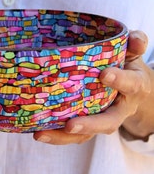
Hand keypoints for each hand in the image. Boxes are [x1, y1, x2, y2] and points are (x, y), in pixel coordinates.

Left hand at [34, 30, 153, 144]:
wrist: (134, 92)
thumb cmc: (129, 69)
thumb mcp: (134, 55)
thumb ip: (135, 44)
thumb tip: (135, 37)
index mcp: (134, 87)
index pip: (130, 84)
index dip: (120, 80)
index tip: (104, 74)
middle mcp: (119, 109)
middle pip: (108, 122)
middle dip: (89, 125)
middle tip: (71, 125)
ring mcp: (103, 120)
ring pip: (87, 134)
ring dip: (64, 136)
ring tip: (40, 134)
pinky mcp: (89, 124)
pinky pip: (74, 134)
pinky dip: (57, 135)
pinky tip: (37, 132)